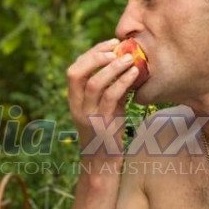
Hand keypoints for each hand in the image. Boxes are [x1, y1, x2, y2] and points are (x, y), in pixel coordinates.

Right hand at [65, 38, 141, 168]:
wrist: (103, 165)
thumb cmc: (107, 134)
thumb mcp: (107, 108)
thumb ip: (111, 89)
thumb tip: (126, 65)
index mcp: (74, 100)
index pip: (74, 69)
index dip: (91, 53)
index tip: (111, 44)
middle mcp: (76, 106)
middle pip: (76, 72)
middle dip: (95, 56)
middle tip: (116, 49)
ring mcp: (87, 116)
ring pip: (94, 84)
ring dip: (112, 67)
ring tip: (129, 58)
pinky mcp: (101, 125)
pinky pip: (111, 98)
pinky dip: (123, 82)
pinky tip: (134, 74)